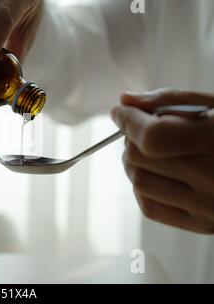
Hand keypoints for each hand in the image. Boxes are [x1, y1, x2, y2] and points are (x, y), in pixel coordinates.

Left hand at [111, 89, 213, 233]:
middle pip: (139, 158)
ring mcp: (208, 207)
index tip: (120, 112)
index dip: (129, 121)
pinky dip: (141, 187)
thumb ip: (169, 100)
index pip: (152, 137)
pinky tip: (155, 173)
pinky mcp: (203, 224)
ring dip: (132, 162)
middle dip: (130, 138)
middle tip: (139, 129)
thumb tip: (124, 100)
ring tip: (148, 150)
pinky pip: (150, 207)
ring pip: (139, 183)